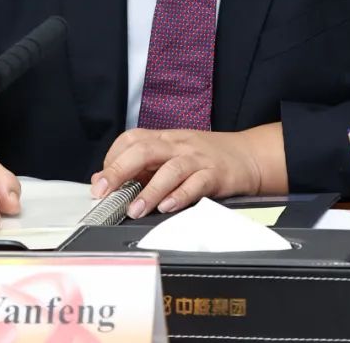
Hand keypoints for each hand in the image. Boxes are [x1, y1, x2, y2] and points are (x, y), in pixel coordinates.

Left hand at [90, 123, 286, 217]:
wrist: (248, 156)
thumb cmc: (207, 157)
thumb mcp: (173, 154)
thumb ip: (143, 165)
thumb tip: (107, 178)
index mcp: (165, 139)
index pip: (131, 139)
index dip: (112, 159)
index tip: (100, 182)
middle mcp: (178, 145)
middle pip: (144, 150)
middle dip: (119, 170)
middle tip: (103, 192)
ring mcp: (197, 159)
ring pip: (169, 169)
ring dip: (149, 191)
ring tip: (134, 209)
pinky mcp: (215, 175)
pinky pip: (196, 184)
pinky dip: (180, 196)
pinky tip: (167, 207)